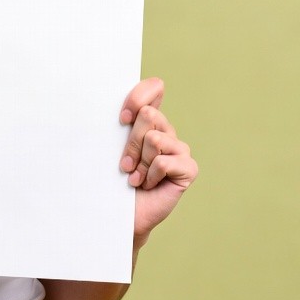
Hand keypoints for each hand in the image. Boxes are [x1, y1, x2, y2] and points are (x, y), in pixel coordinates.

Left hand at [119, 77, 197, 247]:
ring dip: (139, 162)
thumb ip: (120, 121)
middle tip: (125, 163)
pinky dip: (149, 175)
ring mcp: (180, 148)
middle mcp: (167, 129)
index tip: (121, 119)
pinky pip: (163, 162)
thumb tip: (112, 99)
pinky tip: (148, 184)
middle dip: (131, 141)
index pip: (154, 87)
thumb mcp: (111, 144)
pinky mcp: (188, 167)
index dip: (137, 98)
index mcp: (149, 118)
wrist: (121, 212)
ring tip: (136, 176)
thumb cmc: (112, 176)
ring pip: (153, 138)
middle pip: (148, 114)